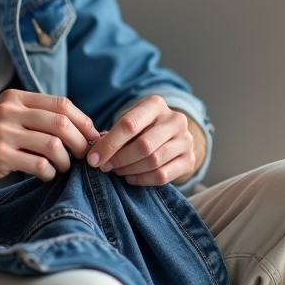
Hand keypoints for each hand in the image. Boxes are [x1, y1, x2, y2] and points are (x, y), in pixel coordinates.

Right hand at [0, 89, 98, 195]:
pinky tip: (45, 175)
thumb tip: (76, 126)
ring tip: (62, 168)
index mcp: (14, 98)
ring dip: (66, 160)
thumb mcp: (2, 118)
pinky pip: (39, 164)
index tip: (92, 137)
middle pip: (62, 122)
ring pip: (54, 144)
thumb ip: (31, 117)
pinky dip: (49, 172)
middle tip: (85, 157)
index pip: (62, 103)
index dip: (83, 121)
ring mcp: (3, 132)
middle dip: (81, 142)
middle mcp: (9, 110)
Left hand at [86, 95, 201, 185]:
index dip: (109, 144)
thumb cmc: (144, 126)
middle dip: (119, 159)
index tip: (94, 158)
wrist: (174, 134)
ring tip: (117, 171)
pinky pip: (162, 176)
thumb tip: (96, 151)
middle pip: (143, 145)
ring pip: (153, 161)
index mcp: (156, 104)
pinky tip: (131, 178)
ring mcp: (185, 140)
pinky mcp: (190, 160)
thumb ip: (114, 133)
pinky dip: (142, 180)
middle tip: (105, 167)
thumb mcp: (130, 120)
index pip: (129, 124)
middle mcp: (175, 120)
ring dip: (129, 170)